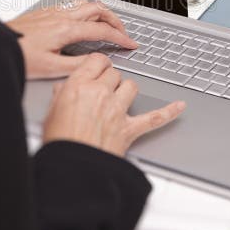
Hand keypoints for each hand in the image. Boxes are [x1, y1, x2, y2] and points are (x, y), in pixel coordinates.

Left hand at [7, 0, 137, 79]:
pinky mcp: (44, 12)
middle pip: (98, 8)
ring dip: (101, 12)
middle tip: (123, 32)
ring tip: (107, 24)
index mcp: (66, 29)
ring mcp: (53, 11)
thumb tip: (97, 61)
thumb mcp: (51, 68)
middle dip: (115, 19)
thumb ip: (78, 65)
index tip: (130, 44)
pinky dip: (86, 10)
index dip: (120, 37)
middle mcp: (61, 16)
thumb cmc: (18, 56)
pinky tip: (83, 21)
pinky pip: (72, 5)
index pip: (102, 30)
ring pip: (85, 3)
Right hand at [43, 54, 185, 156]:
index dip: (98, 64)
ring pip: (131, 86)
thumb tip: (67, 89)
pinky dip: (169, 112)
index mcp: (79, 86)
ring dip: (127, 90)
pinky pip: (154, 117)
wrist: (72, 168)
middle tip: (103, 88)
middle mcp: (101, 94)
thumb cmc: (60, 142)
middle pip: (115, 73)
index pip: (97, 61)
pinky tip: (178, 106)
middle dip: (110, 79)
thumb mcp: (51, 112)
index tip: (98, 68)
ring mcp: (117, 111)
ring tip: (120, 97)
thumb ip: (62, 95)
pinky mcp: (129, 129)